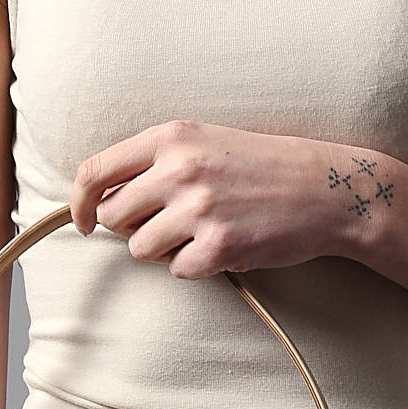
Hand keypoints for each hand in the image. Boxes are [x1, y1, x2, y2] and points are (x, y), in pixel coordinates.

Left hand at [68, 118, 383, 277]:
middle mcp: (179, 169)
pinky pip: (179, 271)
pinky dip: (198, 267)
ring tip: (202, 234)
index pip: (96, 171)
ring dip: (165, 251)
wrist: (326, 189)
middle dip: (132, 230)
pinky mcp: (219, 245)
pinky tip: (226, 247)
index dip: (80, 203)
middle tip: (167, 227)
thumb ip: (156, 162)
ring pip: (141, 249)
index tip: (85, 222)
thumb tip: (106, 199)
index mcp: (171, 137)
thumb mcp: (206, 143)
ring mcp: (199, 208)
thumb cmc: (264, 168)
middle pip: (115, 217)